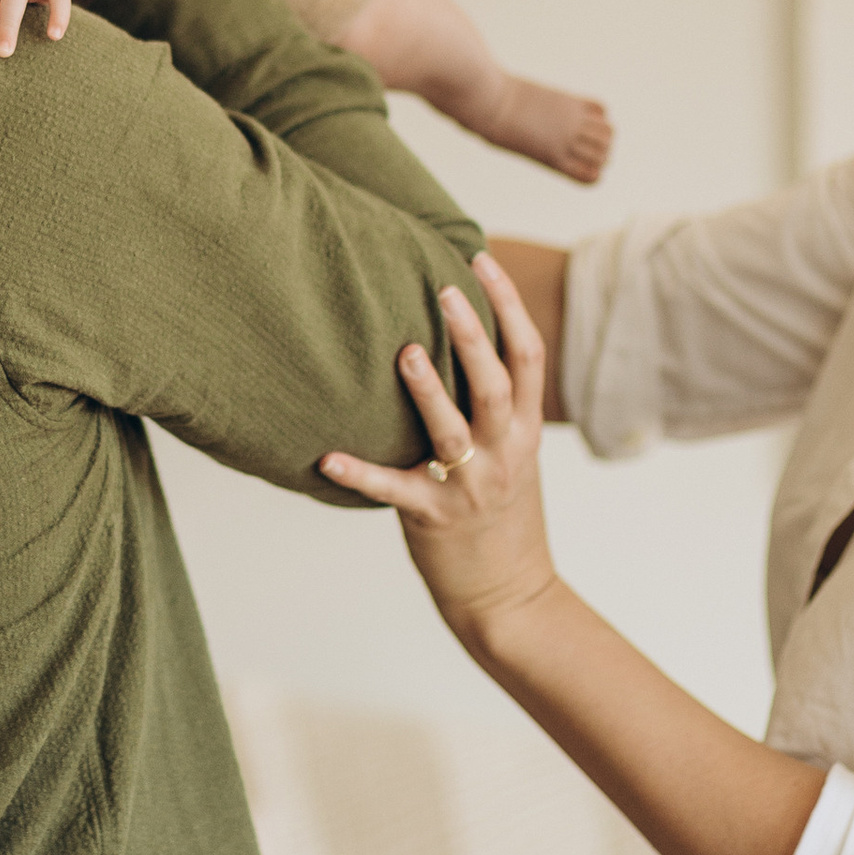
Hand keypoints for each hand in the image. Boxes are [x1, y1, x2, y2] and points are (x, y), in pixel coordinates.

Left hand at [318, 251, 560, 650]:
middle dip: (473, 334)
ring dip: (429, 390)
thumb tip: (457, 338)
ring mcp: (471, 485)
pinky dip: (360, 473)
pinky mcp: (434, 518)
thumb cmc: (502, 514)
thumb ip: (495, 405)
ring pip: (454, 430)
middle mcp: (504, 452)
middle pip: (497, 382)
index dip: (508, 305)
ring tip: (404, 352)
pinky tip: (326, 458)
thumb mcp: (514, 453)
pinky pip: (394, 490)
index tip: (480, 260)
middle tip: (445, 289)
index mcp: (526, 430)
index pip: (527, 355)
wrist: (509, 594)